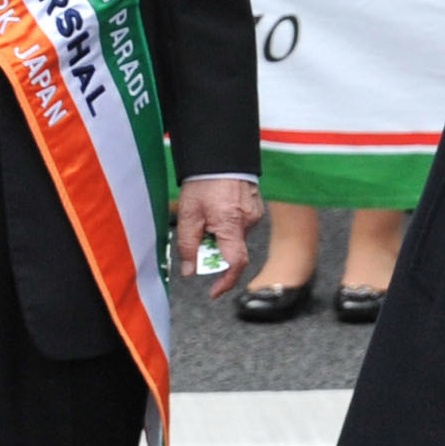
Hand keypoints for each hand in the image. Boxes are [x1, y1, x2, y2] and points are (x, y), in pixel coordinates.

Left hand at [174, 174, 263, 299]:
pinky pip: (240, 224)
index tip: (214, 292)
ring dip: (220, 235)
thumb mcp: (188, 214)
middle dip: (214, 250)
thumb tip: (189, 270)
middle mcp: (249, 221)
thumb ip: (189, 245)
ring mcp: (255, 213)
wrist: (219, 154)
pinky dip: (227, 225)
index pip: (236, 264)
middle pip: (232, 250)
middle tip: (198, 232)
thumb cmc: (204, 181)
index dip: (225, 282)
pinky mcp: (255, 207)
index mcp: (232, 225)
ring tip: (206, 213)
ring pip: (235, 237)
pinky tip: (217, 208)